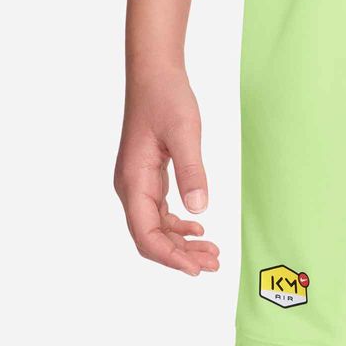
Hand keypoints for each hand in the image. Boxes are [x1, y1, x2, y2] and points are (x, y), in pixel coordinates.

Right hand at [114, 68, 219, 275]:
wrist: (155, 76)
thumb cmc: (167, 100)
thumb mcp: (185, 134)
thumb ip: (192, 171)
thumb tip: (199, 209)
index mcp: (134, 181)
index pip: (146, 234)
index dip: (170, 257)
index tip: (196, 269)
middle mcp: (131, 187)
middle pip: (150, 237)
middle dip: (180, 256)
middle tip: (215, 264)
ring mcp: (138, 183)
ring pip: (156, 227)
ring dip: (182, 243)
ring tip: (212, 252)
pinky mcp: (148, 177)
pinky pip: (160, 212)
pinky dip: (179, 225)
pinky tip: (200, 229)